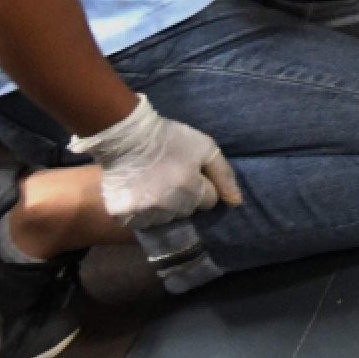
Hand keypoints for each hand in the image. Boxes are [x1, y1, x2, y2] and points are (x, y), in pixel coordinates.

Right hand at [68, 94, 241, 228]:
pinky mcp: (121, 215)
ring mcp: (142, 213)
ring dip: (162, 207)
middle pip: (187, 211)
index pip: (210, 201)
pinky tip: (138, 192)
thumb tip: (237, 202)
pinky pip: (139, 222)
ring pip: (163, 219)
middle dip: (184, 197)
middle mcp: (167, 206)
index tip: (190, 172)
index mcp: (190, 189)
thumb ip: (224, 174)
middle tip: (171, 176)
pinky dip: (140, 211)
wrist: (125, 135)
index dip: (203, 185)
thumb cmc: (168, 137)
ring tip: (153, 184)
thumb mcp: (204, 146)